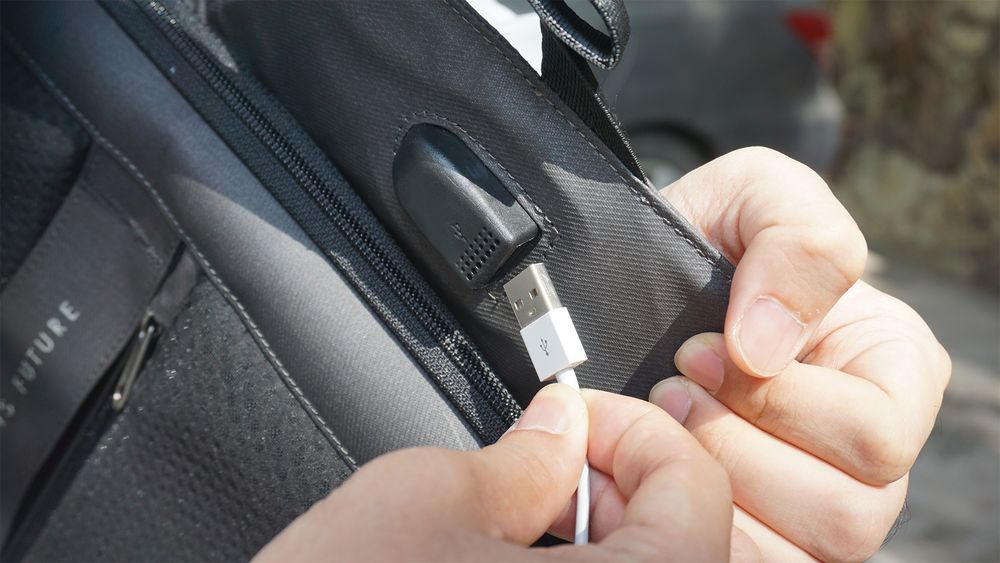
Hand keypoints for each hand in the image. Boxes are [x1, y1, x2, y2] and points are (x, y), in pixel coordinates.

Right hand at [254, 384, 737, 561]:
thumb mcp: (427, 498)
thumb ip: (520, 452)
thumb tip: (559, 429)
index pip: (696, 484)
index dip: (629, 427)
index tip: (572, 420)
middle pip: (685, 541)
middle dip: (615, 484)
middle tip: (541, 464)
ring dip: (597, 539)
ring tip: (516, 521)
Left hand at [650, 147, 950, 560]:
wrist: (632, 274)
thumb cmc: (711, 236)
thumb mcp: (758, 194)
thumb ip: (797, 245)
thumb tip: (772, 348)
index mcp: (893, 370)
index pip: (876, 434)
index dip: (780, 403)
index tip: (697, 349)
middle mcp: (871, 450)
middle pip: (844, 512)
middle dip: (733, 446)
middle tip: (667, 389)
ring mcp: (819, 501)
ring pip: (795, 548)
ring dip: (709, 486)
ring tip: (657, 420)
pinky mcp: (765, 529)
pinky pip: (746, 559)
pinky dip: (689, 528)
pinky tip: (646, 469)